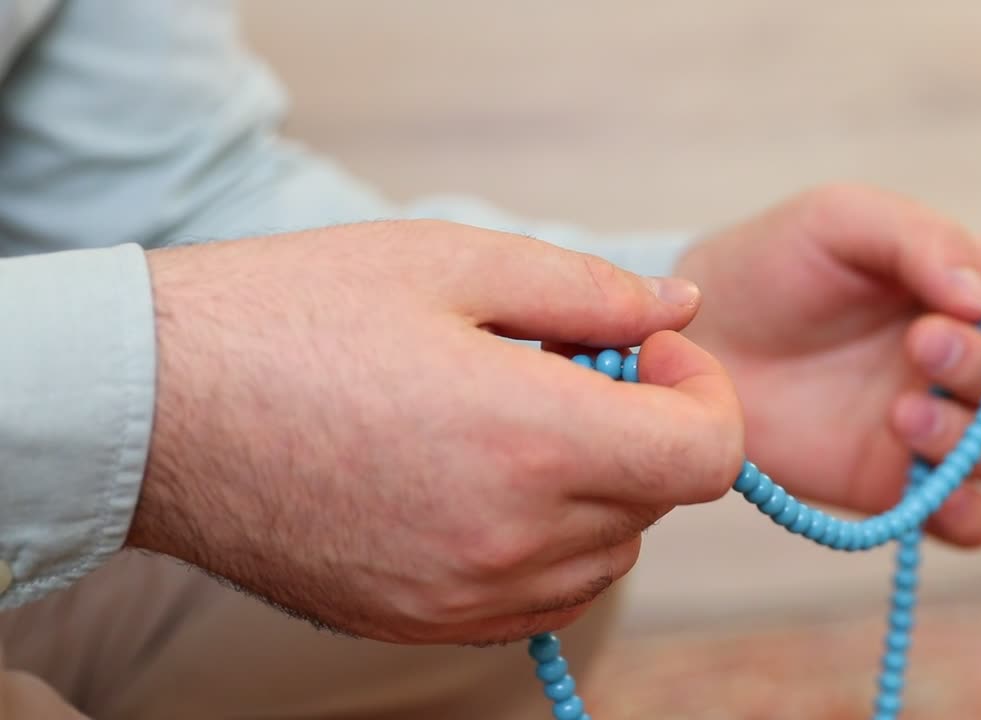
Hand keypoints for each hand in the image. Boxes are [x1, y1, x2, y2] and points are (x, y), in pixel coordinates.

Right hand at [127, 220, 743, 644]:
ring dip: (599, 487)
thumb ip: (592, 291)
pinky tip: (486, 480)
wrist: (155, 407)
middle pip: (658, 500)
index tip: (652, 355)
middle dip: (642, 427)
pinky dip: (549, 541)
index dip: (705, 395)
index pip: (709, 455)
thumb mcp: (453, 262)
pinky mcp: (422, 621)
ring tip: (513, 421)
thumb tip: (679, 310)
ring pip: (607, 554)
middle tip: (563, 367)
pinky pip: (542, 596)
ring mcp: (464, 595)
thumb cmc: (295, 316)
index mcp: (533, 440)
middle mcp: (511, 538)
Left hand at [675, 184, 980, 546]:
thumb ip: (921, 240)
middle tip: (919, 345)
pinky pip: (970, 521)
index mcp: (972, 290)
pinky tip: (926, 492)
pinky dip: (966, 515)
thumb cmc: (771, 265)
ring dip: (973, 437)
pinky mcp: (894, 485)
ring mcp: (934, 427)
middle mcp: (966, 363)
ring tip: (900, 413)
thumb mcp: (841, 220)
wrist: (696, 337)